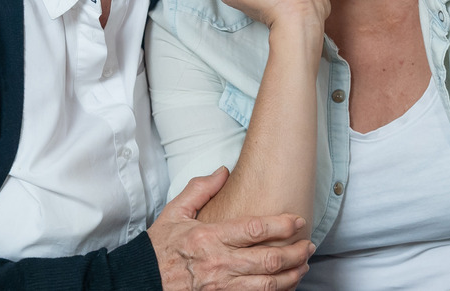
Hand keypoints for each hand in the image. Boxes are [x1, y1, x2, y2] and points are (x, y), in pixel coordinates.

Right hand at [148, 167, 314, 290]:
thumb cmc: (159, 248)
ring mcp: (221, 288)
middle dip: (296, 253)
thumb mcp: (174, 213)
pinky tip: (284, 287)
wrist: (140, 281)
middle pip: (270, 260)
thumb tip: (224, 171)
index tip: (298, 221)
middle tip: (309, 246)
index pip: (255, 230)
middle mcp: (219, 264)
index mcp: (210, 237)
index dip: (282, 225)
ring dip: (292, 276)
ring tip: (303, 267)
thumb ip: (200, 189)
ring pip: (267, 285)